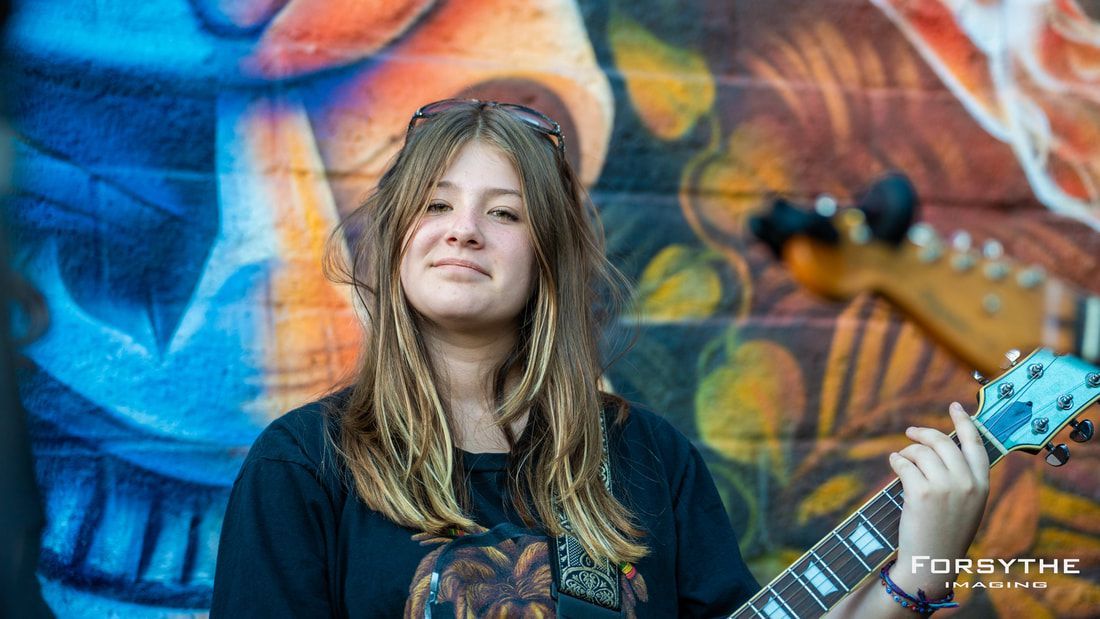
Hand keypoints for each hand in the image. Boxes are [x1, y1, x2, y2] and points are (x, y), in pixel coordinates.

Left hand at [889, 402, 989, 596]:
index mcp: (982, 485)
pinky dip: (896, 461)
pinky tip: (895, 464)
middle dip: (923, 434)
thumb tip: (940, 445)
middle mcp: (967, 483)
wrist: (932, 561)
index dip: (965, 422)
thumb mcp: (967, 504)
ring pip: (921, 452)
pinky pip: (904, 463)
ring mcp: (945, 487)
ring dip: (907, 452)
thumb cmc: (946, 532)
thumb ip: (962, 477)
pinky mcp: (921, 493)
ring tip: (902, 460)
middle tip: (910, 432)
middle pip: (942, 442)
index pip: (976, 444)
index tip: (956, 406)